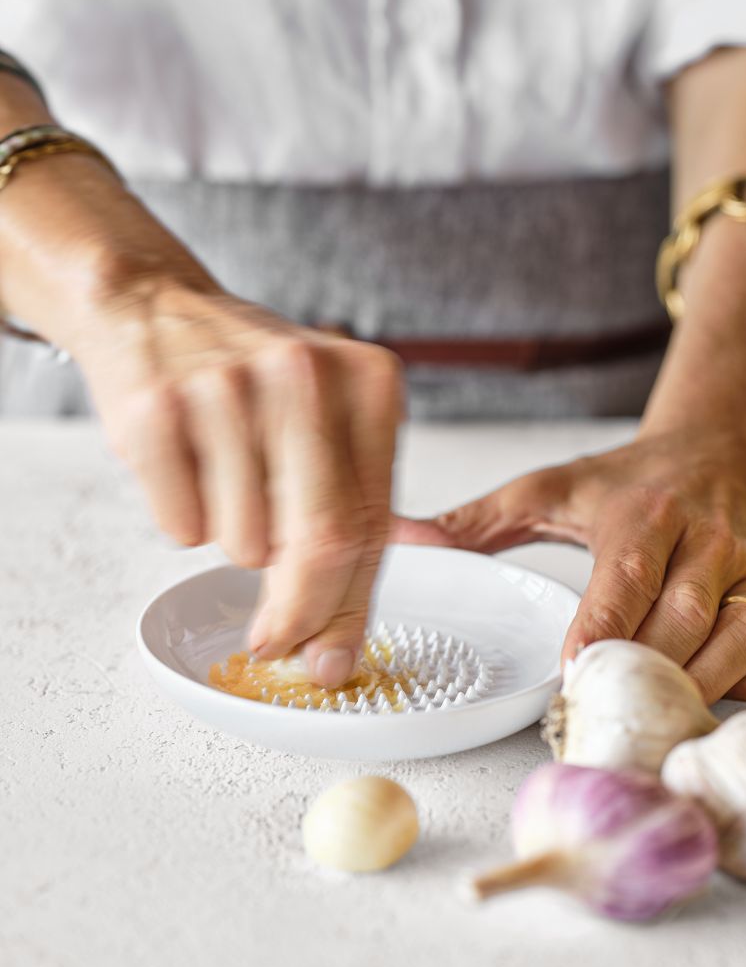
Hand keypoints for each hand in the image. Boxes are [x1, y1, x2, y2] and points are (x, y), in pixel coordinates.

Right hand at [80, 283, 402, 685]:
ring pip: (245, 546)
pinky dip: (184, 522)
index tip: (330, 658)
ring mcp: (228, 390)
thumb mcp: (324, 430)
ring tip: (224, 478)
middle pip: (321, 544)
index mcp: (369, 382)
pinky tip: (185, 465)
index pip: (373, 526)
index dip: (350, 608)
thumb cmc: (252, 384)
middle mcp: (306, 376)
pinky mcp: (158, 411)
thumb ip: (347, 526)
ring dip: (234, 543)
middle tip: (273, 641)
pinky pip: (181, 528)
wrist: (153, 308)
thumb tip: (333, 649)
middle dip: (298, 616)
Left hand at [394, 428, 745, 703]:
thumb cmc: (625, 483)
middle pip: (682, 621)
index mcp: (640, 514)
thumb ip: (472, 523)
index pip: (625, 578)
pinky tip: (719, 692)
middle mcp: (704, 540)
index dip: (603, 631)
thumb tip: (400, 541)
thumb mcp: (545, 490)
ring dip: (700, 686)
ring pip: (741, 639)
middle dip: (643, 675)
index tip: (575, 674)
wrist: (715, 452)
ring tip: (653, 716)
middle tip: (602, 717)